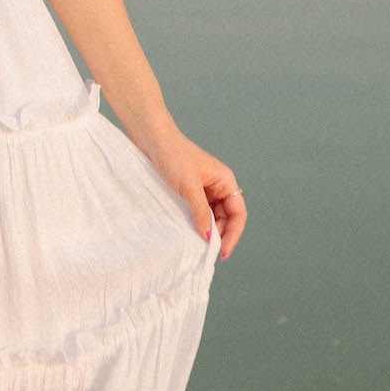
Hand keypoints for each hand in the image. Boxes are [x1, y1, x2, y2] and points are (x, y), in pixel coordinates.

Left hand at [137, 123, 247, 260]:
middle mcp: (218, 185)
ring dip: (207, 229)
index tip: (222, 252)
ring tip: (197, 244)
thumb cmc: (173, 156)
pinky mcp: (189, 190)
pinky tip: (188, 232)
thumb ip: (201, 212)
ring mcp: (204, 188)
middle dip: (220, 234)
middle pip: (226, 217)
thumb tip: (208, 237)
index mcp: (225, 181)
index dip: (233, 234)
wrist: (152, 139)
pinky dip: (195, 222)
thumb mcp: (189, 187)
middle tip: (206, 252)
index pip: (238, 213)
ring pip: (212, 216)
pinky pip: (198, 211)